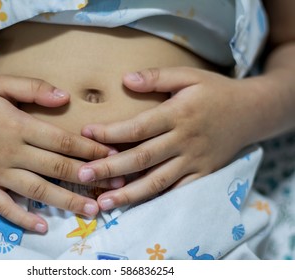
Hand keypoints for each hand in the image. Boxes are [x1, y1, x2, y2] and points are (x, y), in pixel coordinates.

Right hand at [0, 75, 116, 231]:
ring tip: (92, 210)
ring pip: (37, 190)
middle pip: (55, 168)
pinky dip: (22, 218)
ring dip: (66, 201)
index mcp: (18, 126)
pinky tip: (43, 226)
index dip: (89, 150)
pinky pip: (3, 207)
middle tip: (115, 185)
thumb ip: (34, 88)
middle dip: (88, 177)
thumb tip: (66, 97)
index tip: (112, 156)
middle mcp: (9, 152)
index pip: (62, 141)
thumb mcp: (1, 84)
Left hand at [79, 67, 255, 209]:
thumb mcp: (190, 75)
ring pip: (157, 181)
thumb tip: (125, 79)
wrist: (252, 112)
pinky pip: (177, 191)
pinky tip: (135, 208)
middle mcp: (184, 140)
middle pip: (142, 158)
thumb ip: (158, 76)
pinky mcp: (203, 174)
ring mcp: (194, 161)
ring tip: (102, 203)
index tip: (86, 133)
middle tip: (82, 176)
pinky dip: (156, 201)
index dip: (110, 132)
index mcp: (178, 114)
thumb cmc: (215, 91)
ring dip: (128, 194)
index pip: (138, 127)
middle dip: (109, 169)